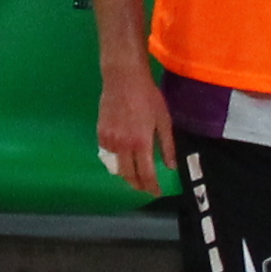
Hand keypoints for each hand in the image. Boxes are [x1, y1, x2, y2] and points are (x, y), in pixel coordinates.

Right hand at [96, 62, 178, 197]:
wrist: (123, 79)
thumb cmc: (148, 97)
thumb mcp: (164, 121)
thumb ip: (167, 146)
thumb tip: (171, 166)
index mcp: (141, 143)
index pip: (145, 174)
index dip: (151, 186)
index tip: (156, 192)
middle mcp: (122, 144)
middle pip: (128, 175)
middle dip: (138, 185)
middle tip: (146, 187)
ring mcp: (109, 139)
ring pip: (115, 166)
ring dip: (125, 174)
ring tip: (135, 176)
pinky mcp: (100, 132)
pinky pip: (107, 154)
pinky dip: (115, 160)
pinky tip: (123, 159)